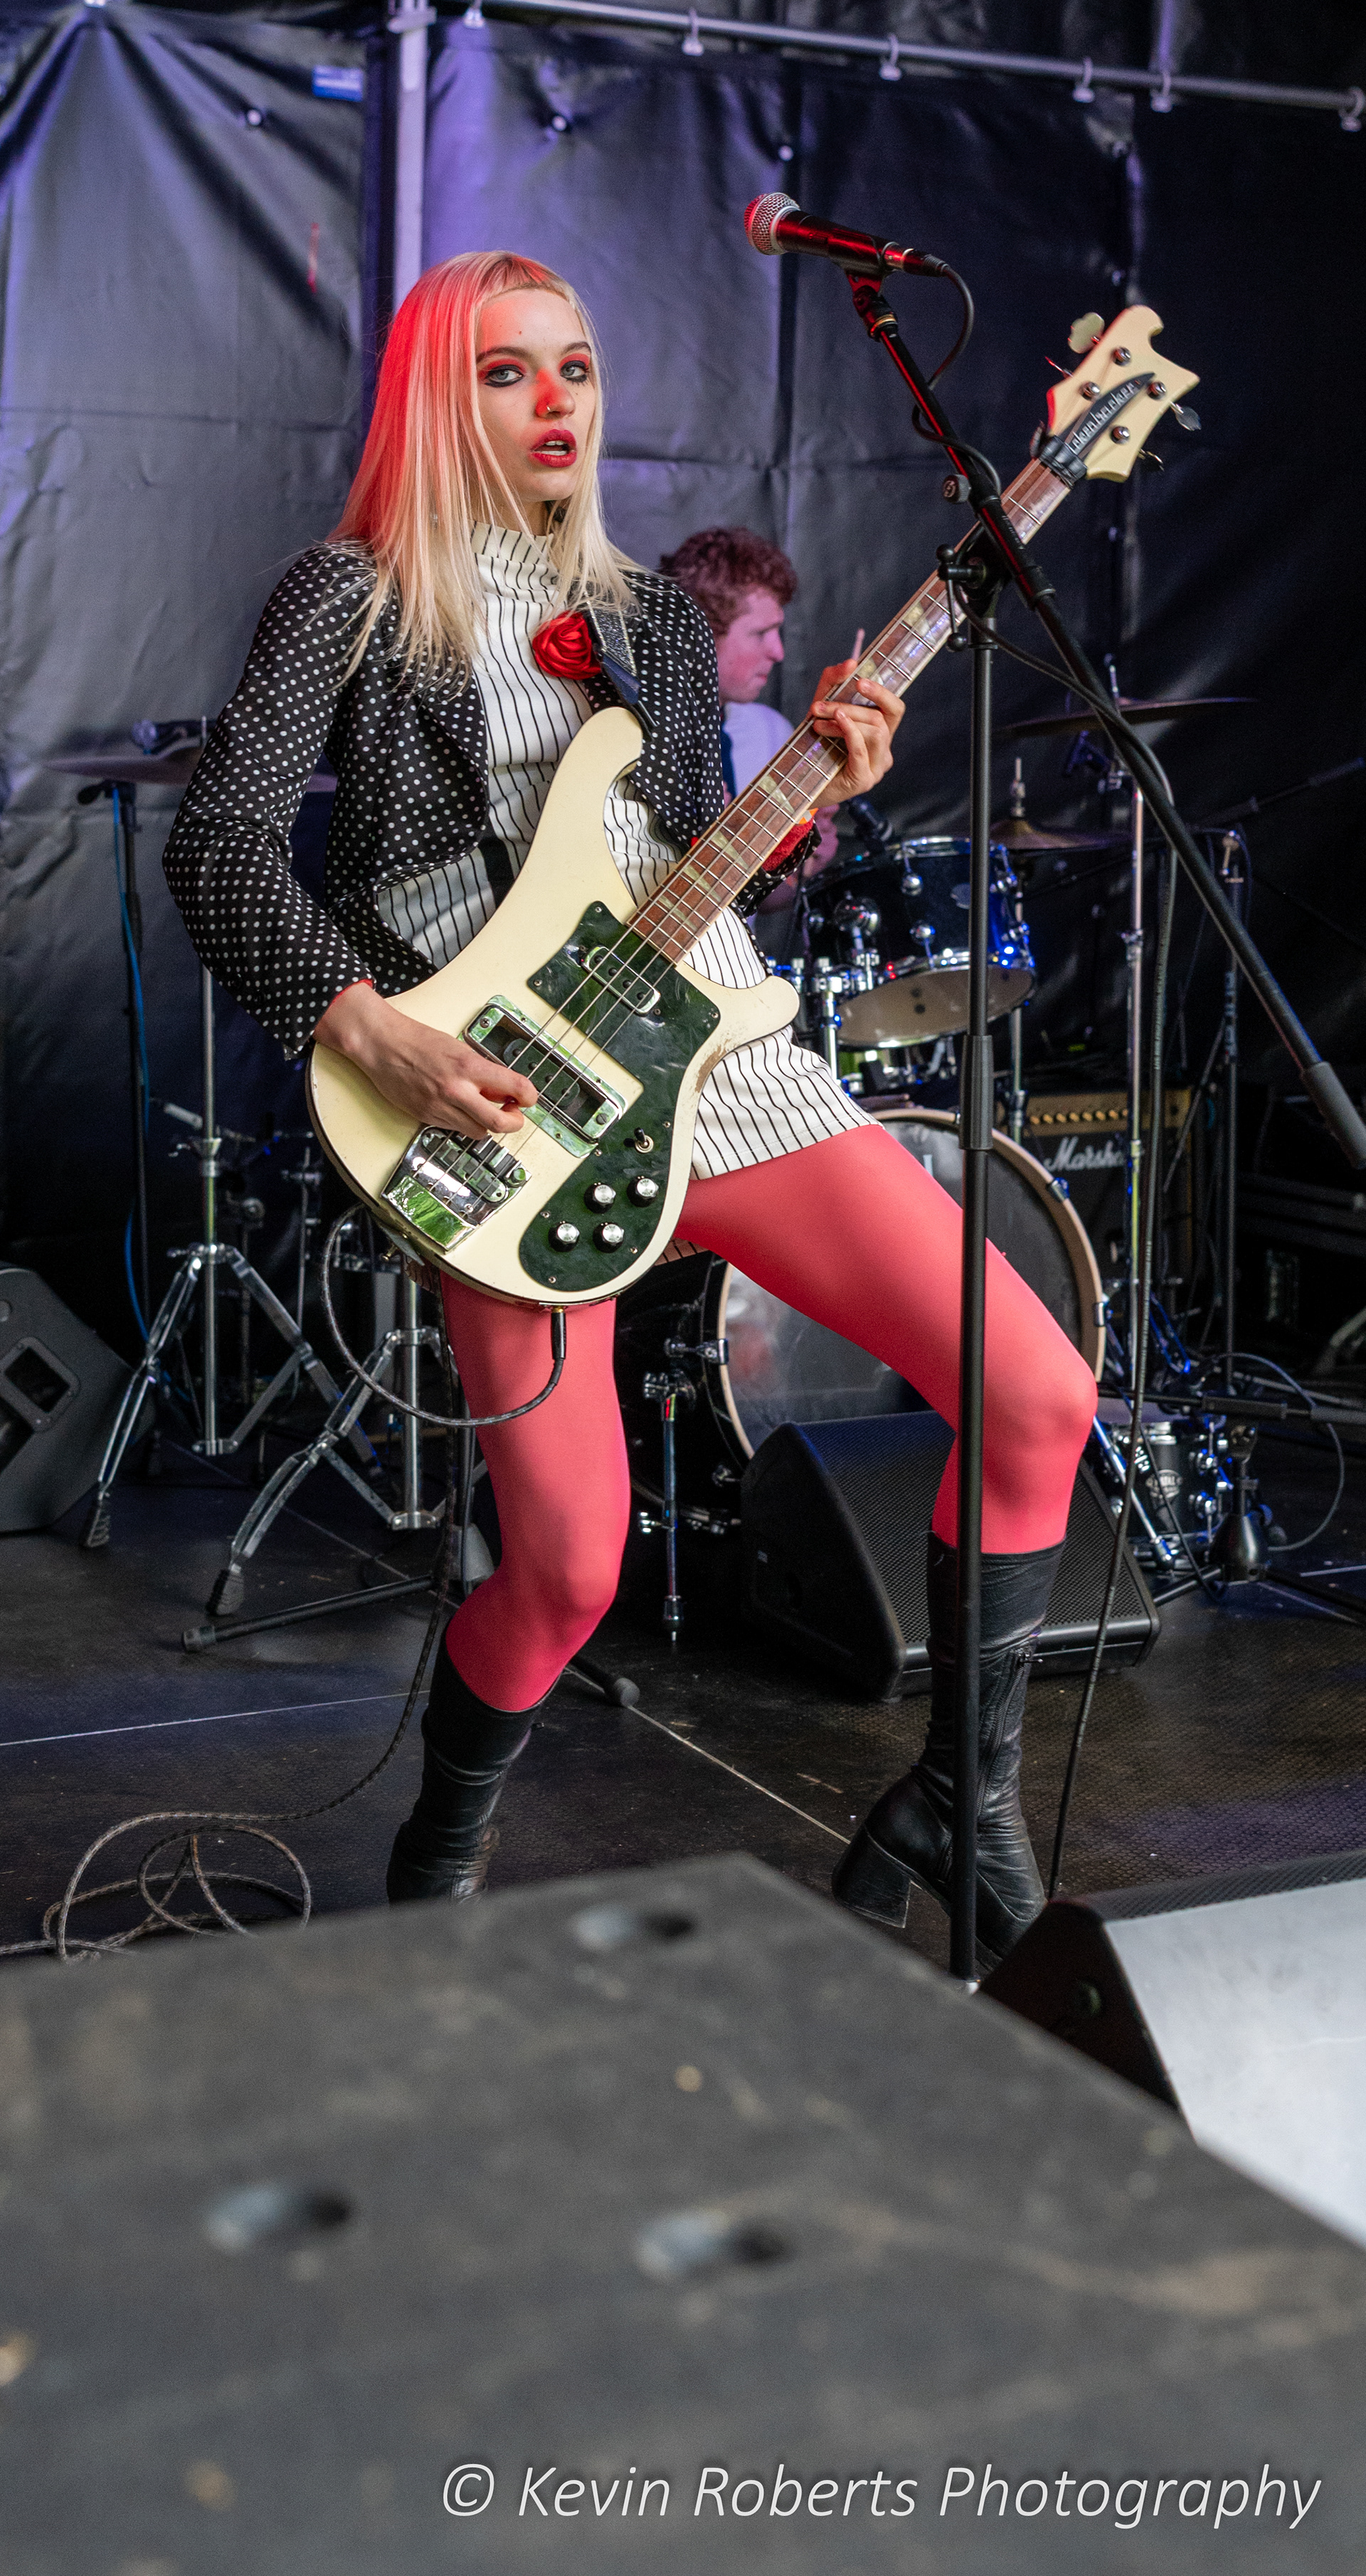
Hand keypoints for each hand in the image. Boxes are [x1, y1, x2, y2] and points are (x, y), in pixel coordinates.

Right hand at [313, 983, 536, 1140]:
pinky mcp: (425, 1117)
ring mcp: (440, 1107)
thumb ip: (482, 1072)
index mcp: (468, 1067)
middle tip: (514, 1114)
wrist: (382, 1045)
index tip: (529, 1098)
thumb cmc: (417, 1040)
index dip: (528, 1096)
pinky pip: (455, 1129)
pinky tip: (461, 1109)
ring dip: (487, 1124)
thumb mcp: (459, 1048)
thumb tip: (503, 1091)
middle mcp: (456, 1090)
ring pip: (478, 1132)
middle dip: (514, 1122)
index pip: (514, 1087)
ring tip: (485, 1110)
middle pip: (499, 1123)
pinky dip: (464, 1123)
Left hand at [807, 659, 902, 806]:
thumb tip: (851, 663)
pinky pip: (862, 751)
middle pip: (882, 719)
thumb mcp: (822, 708)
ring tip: (817, 721)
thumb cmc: (814, 745)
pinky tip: (834, 723)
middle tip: (820, 706)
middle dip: (851, 706)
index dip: (882, 693)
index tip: (860, 680)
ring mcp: (876, 768)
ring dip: (843, 720)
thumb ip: (833, 682)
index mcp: (880, 735)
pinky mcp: (864, 780)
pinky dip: (849, 732)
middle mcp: (883, 751)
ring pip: (875, 732)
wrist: (798, 783)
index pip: (895, 709)